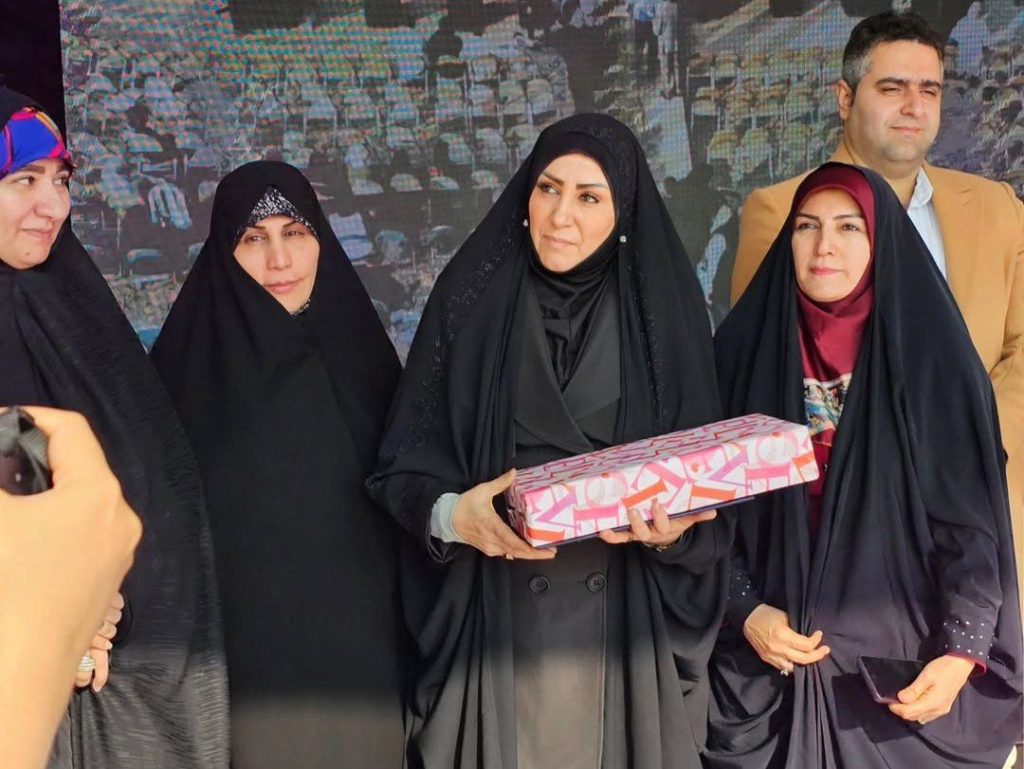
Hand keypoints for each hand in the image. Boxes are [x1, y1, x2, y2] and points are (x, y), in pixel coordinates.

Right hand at [0, 408, 139, 768]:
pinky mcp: (106, 583)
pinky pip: (81, 537)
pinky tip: (18, 543)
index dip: (29, 416)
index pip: (71, 428)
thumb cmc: (5, 584)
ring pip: (79, 504)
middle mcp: (121, 519)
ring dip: (40, 496)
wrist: (19, 674)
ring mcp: (118, 554)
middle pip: (78, 467)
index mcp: (98, 492)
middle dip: (32, 460)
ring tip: (7, 506)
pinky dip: (50, 528)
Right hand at [452, 469, 555, 559]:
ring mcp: (489, 546)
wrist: (448, 519)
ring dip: (527, 554)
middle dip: (534, 554)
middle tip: (551, 552)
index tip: (544, 549)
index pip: (512, 542)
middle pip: (516, 552)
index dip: (529, 549)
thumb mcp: (482, 490)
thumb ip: (500, 483)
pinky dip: (517, 552)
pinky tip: (526, 549)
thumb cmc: (464, 505)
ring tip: (542, 550)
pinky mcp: (488, 549)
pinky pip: (505, 553)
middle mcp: (491, 540)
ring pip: (512, 554)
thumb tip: (514, 473)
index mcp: (491, 525)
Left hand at [598, 501, 716, 547]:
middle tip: (634, 509)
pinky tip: (602, 531)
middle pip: (644, 531)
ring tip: (619, 515)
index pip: (663, 524)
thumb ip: (698, 515)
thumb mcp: (687, 519)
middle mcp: (651, 532)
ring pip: (632, 533)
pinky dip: (611, 536)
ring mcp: (639, 534)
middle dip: (639, 521)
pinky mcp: (630, 534)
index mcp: (666, 528)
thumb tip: (713, 512)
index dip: (659, 516)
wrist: (667, 537)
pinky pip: (620, 537)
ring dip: (626, 525)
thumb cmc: (675, 523)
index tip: (656, 504)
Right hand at [742, 603, 830, 673]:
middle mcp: (778, 648)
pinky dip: (793, 665)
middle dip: (817, 655)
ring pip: (794, 668)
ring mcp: (772, 656)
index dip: (816, 640)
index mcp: (782, 635)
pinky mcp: (767, 659)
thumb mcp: (784, 616)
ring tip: (813, 657)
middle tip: (825, 650)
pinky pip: (783, 667)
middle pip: (804, 659)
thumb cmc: (766, 614)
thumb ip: (796, 628)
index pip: (806, 645)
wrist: (747, 618)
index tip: (819, 634)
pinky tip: (799, 660)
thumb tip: (808, 637)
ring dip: (806, 663)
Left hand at [889, 655, 973, 723]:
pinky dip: (917, 711)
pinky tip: (913, 701)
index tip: (888, 699)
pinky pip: (926, 715)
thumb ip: (913, 690)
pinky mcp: (943, 708)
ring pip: (919, 717)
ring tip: (902, 699)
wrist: (960, 666)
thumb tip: (900, 699)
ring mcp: (941, 711)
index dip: (896, 708)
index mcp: (932, 704)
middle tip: (893, 698)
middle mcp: (937, 711)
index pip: (908, 713)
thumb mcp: (926, 676)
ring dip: (908, 711)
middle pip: (913, 717)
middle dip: (901, 710)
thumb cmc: (942, 669)